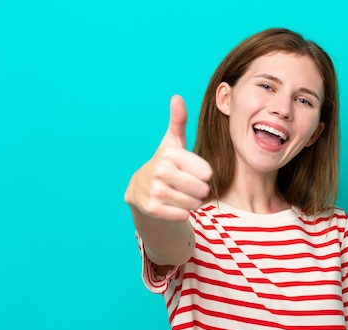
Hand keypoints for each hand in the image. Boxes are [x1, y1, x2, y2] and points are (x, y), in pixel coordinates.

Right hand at [125, 95, 212, 220]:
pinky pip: (182, 215)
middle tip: (190, 186)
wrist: (141, 189)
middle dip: (200, 190)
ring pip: (193, 203)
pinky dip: (182, 212)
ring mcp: (155, 191)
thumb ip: (178, 121)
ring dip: (192, 202)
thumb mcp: (172, 142)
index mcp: (169, 154)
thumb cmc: (165, 164)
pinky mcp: (152, 209)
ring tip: (182, 195)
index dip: (204, 174)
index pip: (206, 172)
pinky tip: (173, 205)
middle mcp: (160, 171)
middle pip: (201, 189)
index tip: (193, 171)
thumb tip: (177, 97)